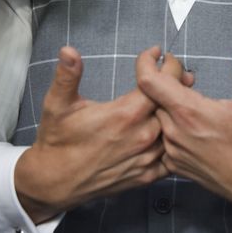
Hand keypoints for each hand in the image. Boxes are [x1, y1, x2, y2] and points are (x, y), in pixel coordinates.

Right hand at [14, 46, 188, 224]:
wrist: (55, 181)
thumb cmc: (58, 141)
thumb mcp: (58, 104)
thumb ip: (67, 76)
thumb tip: (68, 51)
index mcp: (124, 115)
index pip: (160, 83)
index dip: (165, 66)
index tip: (159, 55)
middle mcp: (140, 137)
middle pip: (172, 105)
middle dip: (176, 85)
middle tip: (174, 72)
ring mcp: (145, 159)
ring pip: (174, 130)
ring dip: (175, 113)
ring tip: (174, 97)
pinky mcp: (146, 176)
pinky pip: (170, 156)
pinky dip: (172, 141)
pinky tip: (166, 129)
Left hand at [135, 42, 231, 211]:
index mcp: (191, 113)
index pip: (148, 81)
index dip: (147, 61)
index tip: (158, 52)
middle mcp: (176, 133)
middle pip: (151, 96)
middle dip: (166, 81)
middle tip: (189, 80)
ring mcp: (173, 152)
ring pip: (156, 117)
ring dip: (168, 104)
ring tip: (192, 101)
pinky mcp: (176, 166)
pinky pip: (162, 138)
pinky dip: (171, 125)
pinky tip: (191, 124)